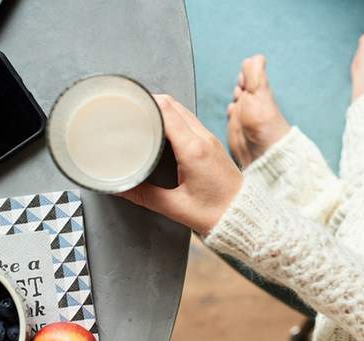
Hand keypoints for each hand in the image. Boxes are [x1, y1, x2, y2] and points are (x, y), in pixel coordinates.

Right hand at [118, 95, 241, 234]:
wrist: (245, 216)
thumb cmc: (215, 213)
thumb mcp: (174, 207)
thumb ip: (143, 195)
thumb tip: (118, 187)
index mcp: (193, 149)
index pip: (166, 111)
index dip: (144, 102)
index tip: (127, 104)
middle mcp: (203, 138)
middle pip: (172, 104)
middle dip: (148, 102)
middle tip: (128, 109)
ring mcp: (209, 138)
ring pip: (181, 110)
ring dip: (160, 108)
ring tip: (140, 117)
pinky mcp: (211, 144)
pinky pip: (188, 120)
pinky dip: (171, 117)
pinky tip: (159, 128)